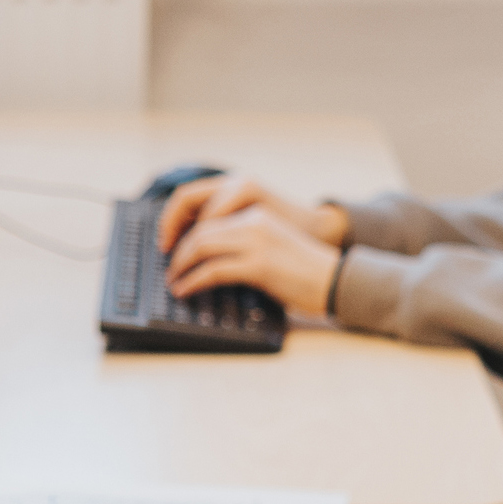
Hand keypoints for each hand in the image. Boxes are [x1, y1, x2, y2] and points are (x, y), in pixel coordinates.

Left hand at [165, 192, 347, 315]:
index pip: (207, 214)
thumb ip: (242, 243)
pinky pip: (213, 270)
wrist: (334, 280)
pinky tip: (185, 289)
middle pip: (199, 230)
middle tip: (168, 268)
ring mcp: (257, 241)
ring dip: (181, 265)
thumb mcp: (270, 245)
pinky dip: (193, 281)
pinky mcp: (259, 265)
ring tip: (173, 280)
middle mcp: (254, 221)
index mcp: (255, 213)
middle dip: (177, 250)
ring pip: (201, 246)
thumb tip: (206, 258)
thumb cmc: (303, 270)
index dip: (183, 231)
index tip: (171, 248)